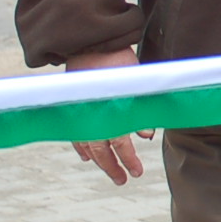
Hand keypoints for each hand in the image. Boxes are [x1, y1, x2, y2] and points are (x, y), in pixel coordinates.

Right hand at [63, 48, 154, 184]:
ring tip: (108, 169)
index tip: (136, 173)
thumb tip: (145, 134)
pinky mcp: (74, 106)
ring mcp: (81, 112)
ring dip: (98, 159)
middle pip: (101, 149)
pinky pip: (75, 133)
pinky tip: (86, 155)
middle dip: (112, 166)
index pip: (119, 143)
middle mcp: (91, 116)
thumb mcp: (134, 83)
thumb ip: (139, 109)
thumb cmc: (117, 60)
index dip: (128, 160)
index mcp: (108, 112)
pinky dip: (82, 146)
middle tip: (123, 179)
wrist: (90, 42)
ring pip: (87, 143)